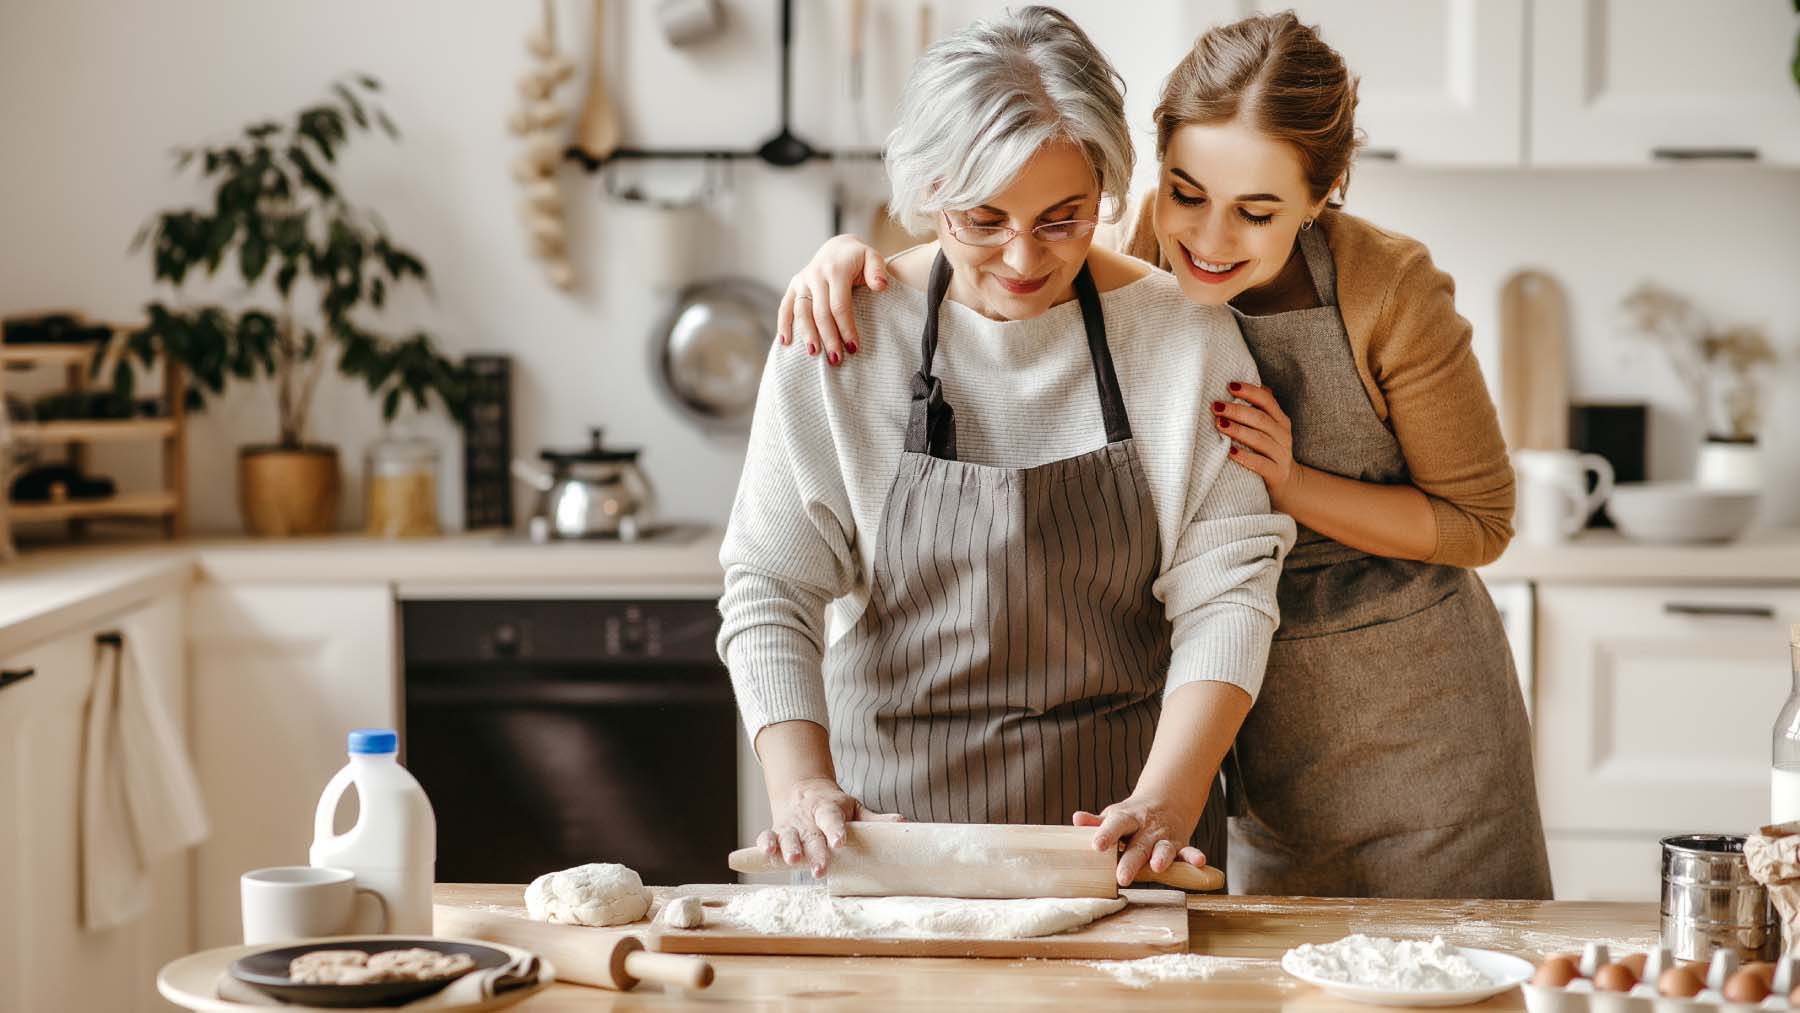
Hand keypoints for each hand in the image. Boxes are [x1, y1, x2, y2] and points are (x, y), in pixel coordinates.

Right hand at [758, 776, 903, 875]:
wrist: (803, 792)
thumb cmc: (835, 807)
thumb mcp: (854, 809)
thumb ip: (874, 819)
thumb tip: (902, 822)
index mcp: (828, 808)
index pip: (832, 818)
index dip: (836, 830)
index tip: (840, 842)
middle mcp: (808, 817)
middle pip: (811, 834)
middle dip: (814, 851)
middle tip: (820, 869)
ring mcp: (791, 825)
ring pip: (788, 835)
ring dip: (789, 848)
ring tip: (792, 861)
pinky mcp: (776, 831)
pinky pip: (767, 836)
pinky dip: (765, 844)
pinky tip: (767, 854)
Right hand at [776, 234, 887, 365]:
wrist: (838, 248)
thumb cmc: (859, 259)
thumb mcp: (873, 258)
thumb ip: (877, 271)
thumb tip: (880, 286)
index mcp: (835, 270)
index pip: (839, 305)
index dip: (846, 328)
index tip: (853, 348)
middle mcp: (815, 275)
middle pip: (820, 312)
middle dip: (828, 337)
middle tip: (836, 359)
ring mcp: (802, 280)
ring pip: (801, 311)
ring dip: (807, 334)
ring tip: (814, 354)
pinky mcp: (794, 285)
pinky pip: (785, 306)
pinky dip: (783, 324)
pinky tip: (785, 342)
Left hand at [1073, 796, 1206, 887]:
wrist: (1165, 801)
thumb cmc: (1131, 817)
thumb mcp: (1114, 816)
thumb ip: (1097, 822)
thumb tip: (1076, 819)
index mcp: (1126, 818)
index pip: (1115, 825)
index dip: (1105, 834)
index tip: (1096, 846)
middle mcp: (1146, 828)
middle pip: (1138, 844)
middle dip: (1131, 861)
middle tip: (1122, 877)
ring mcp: (1164, 837)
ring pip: (1164, 848)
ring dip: (1162, 857)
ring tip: (1157, 868)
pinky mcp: (1180, 845)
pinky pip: (1188, 851)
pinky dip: (1194, 857)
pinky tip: (1199, 862)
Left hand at [1213, 381, 1302, 503]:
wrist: (1288, 483)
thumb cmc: (1269, 450)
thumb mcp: (1269, 429)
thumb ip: (1259, 409)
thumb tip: (1237, 385)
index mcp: (1281, 420)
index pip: (1267, 401)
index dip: (1249, 391)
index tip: (1229, 385)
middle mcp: (1283, 435)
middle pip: (1261, 419)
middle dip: (1237, 411)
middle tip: (1216, 406)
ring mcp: (1281, 455)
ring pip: (1260, 440)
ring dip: (1238, 431)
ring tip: (1219, 424)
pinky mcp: (1277, 474)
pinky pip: (1260, 464)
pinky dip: (1245, 457)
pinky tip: (1230, 452)